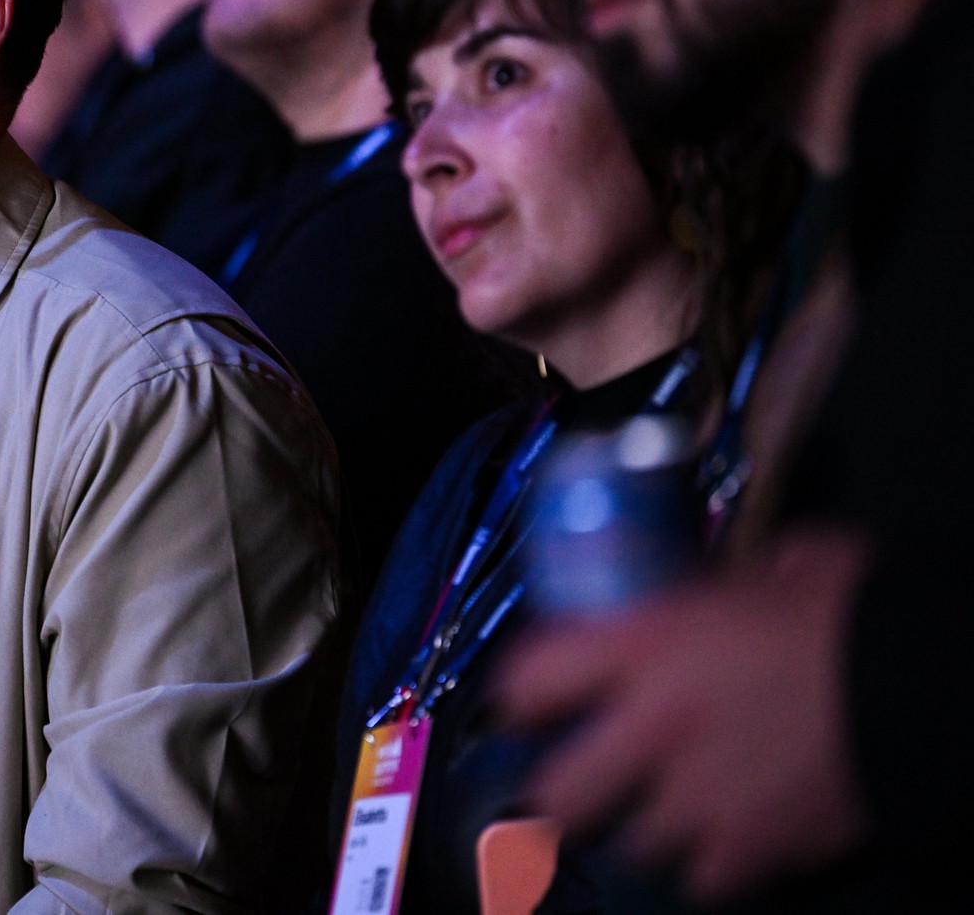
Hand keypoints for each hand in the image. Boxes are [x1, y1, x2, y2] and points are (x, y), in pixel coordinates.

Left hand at [498, 528, 869, 902]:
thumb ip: (726, 585)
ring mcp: (698, 797)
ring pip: (632, 844)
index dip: (521, 695)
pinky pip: (701, 880)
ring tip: (674, 806)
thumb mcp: (776, 566)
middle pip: (557, 793)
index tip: (532, 704)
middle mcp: (652, 727)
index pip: (527, 680)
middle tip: (583, 780)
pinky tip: (732, 836)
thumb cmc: (853, 611)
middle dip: (563, 792)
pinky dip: (710, 864)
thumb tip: (731, 583)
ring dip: (646, 827)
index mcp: (643, 645)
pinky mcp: (753, 849)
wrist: (924, 681)